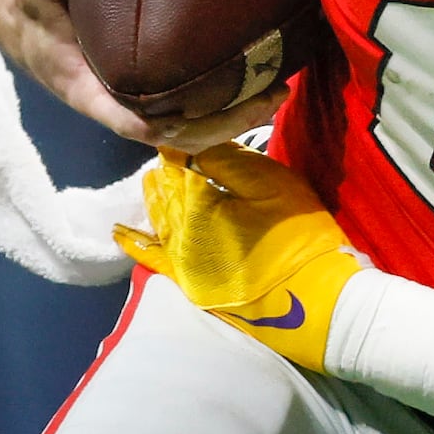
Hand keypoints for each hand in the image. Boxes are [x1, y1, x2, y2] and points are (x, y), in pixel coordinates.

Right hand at [0, 0, 290, 150]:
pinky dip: (226, 105)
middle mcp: (118, 104)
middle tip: (270, 99)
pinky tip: (261, 82)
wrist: (29, 25)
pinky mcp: (154, 93)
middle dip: (223, 125)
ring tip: (278, 93)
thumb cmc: (34, 7)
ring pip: (191, 129)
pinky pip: (193, 111)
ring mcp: (138, 103)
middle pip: (176, 134)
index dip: (160, 125)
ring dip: (235, 119)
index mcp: (87, 90)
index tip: (197, 116)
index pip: (126, 121)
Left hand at [116, 142, 365, 372]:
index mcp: (198, 201)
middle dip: (165, 172)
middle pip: (163, 191)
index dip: (180, 146)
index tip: (183, 132)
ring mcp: (180, 261)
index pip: (176, 163)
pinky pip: (151, 259)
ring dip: (154, 198)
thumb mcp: (271, 184)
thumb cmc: (298, 236)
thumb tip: (192, 140)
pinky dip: (134, 244)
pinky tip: (119, 233)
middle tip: (172, 155)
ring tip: (154, 181)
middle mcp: (179, 231)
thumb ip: (227, 159)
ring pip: (157, 219)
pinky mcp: (188, 283)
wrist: (314, 301)